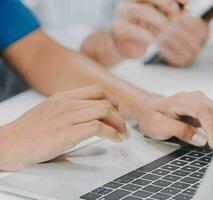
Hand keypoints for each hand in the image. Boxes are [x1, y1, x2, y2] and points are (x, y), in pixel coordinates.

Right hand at [0, 85, 126, 170]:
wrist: (8, 144)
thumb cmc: (27, 132)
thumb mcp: (49, 112)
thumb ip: (68, 110)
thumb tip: (87, 115)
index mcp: (63, 97)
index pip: (97, 90)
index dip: (112, 100)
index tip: (117, 111)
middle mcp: (68, 104)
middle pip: (106, 100)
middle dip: (119, 114)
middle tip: (122, 126)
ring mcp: (68, 117)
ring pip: (106, 112)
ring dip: (119, 125)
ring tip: (122, 135)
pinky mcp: (69, 133)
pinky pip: (99, 128)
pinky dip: (112, 134)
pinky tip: (115, 139)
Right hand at [81, 0, 207, 67]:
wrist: (126, 45)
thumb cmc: (145, 28)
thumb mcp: (160, 18)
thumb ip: (171, 11)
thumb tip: (188, 9)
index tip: (188, 3)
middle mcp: (131, 0)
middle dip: (167, 4)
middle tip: (176, 16)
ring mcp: (123, 13)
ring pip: (141, 10)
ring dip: (158, 19)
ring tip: (167, 29)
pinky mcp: (119, 28)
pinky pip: (132, 29)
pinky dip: (146, 35)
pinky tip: (154, 40)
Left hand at [138, 91, 212, 148]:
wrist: (150, 109)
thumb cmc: (153, 116)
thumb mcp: (160, 126)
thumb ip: (180, 131)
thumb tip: (201, 139)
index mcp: (184, 100)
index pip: (205, 112)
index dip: (212, 128)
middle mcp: (198, 98)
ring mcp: (205, 102)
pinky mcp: (209, 109)